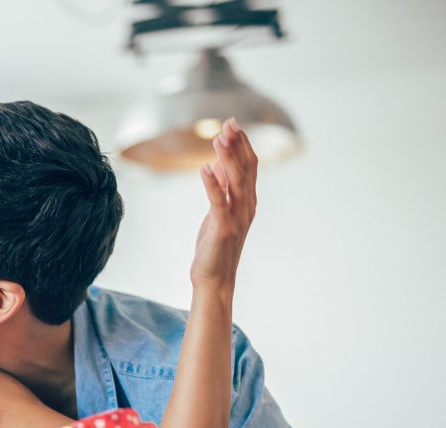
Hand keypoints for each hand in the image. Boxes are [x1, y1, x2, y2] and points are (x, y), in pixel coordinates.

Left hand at [190, 118, 258, 293]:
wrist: (213, 278)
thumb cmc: (214, 246)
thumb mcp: (217, 212)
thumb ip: (221, 189)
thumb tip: (218, 164)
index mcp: (247, 201)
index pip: (249, 166)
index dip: (242, 144)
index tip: (232, 123)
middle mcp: (246, 207)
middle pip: (246, 169)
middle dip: (238, 144)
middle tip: (229, 123)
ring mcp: (236, 218)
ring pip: (235, 182)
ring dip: (227, 158)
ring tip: (218, 139)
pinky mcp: (222, 228)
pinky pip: (218, 202)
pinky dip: (212, 184)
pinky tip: (204, 168)